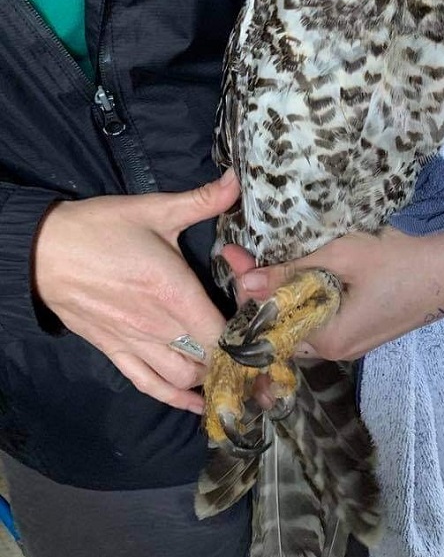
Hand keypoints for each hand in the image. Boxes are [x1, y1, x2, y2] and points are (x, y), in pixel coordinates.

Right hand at [33, 169, 253, 413]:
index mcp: (174, 292)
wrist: (42, 251)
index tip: (263, 332)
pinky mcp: (114, 351)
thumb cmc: (101, 228)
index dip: (246, 337)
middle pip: (207, 359)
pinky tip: (194, 404)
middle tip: (253, 351)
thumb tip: (236, 179)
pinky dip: (174, 398)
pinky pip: (148, 384)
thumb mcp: (154, 209)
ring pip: (182, 377)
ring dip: (207, 376)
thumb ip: (201, 200)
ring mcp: (135, 343)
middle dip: (233, 359)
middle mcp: (158, 325)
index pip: (221, 332)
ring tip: (226, 367)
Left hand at [222, 226, 443, 361]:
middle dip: (261, 293)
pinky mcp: (365, 329)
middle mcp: (337, 350)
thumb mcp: (342, 258)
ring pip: (302, 323)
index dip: (245, 292)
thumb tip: (242, 284)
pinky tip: (304, 273)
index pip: (267, 327)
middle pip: (282, 327)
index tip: (230, 256)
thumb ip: (291, 274)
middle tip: (247, 255)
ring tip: (270, 259)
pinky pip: (323, 320)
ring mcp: (353, 342)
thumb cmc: (399, 258)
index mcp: (328, 340)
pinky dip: (306, 299)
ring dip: (284, 294)